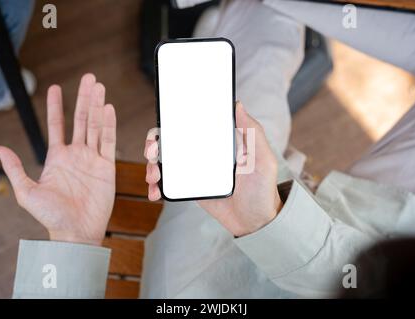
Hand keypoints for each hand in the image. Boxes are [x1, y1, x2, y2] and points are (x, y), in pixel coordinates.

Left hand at [0, 74, 115, 245]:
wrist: (76, 231)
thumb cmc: (51, 216)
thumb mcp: (26, 193)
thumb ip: (15, 169)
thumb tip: (1, 148)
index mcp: (57, 157)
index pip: (56, 125)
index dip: (56, 106)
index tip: (56, 87)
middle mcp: (76, 154)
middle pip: (81, 119)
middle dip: (83, 98)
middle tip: (88, 78)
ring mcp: (92, 159)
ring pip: (96, 126)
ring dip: (97, 106)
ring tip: (99, 87)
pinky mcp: (107, 166)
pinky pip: (109, 141)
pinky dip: (109, 125)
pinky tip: (108, 109)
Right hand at [144, 102, 281, 236]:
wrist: (255, 224)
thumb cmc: (263, 190)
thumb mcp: (263, 159)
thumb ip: (253, 133)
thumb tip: (238, 105)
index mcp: (219, 143)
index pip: (192, 126)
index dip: (173, 123)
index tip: (162, 125)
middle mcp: (205, 155)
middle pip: (172, 143)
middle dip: (154, 144)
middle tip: (152, 151)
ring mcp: (195, 173)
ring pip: (166, 163)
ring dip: (152, 165)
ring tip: (153, 176)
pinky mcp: (191, 189)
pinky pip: (170, 184)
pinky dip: (157, 186)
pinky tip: (155, 191)